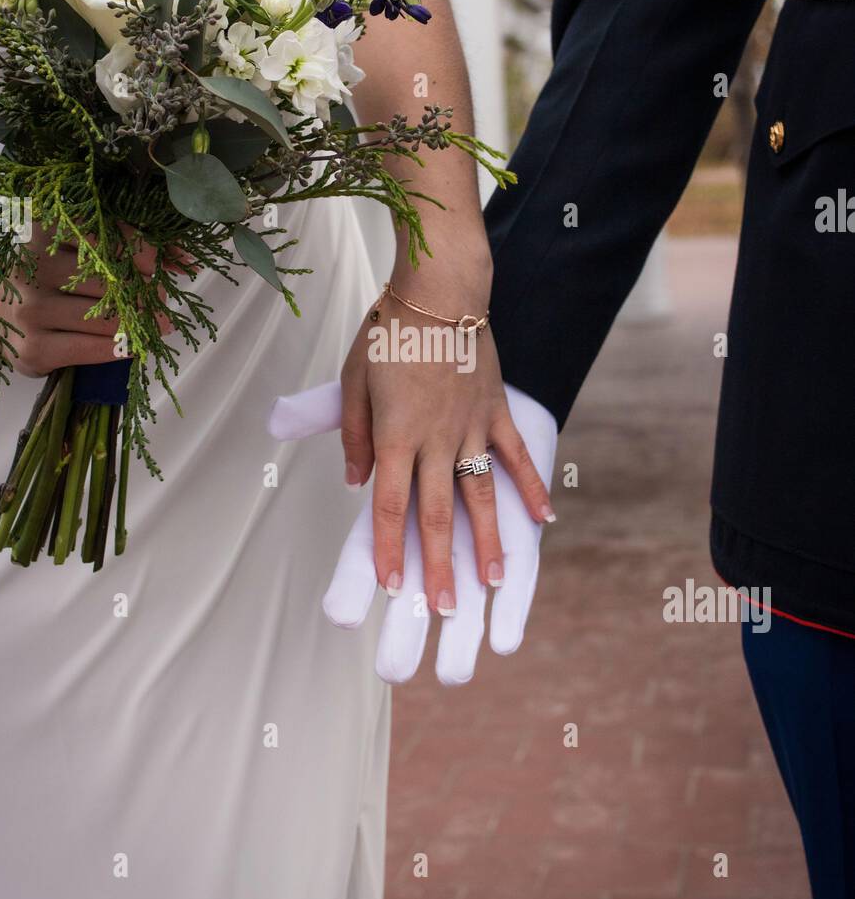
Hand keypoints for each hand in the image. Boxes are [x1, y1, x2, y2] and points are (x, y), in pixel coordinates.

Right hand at [0, 223, 181, 376]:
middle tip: (161, 302)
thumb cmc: (46, 275)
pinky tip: (134, 347)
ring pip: (103, 316)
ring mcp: (30, 310)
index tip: (161, 265)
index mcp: (41, 229)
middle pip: (107, 279)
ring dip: (139, 323)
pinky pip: (88, 349)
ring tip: (159, 325)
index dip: (139, 250)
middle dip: (144, 292)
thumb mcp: (73, 249)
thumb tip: (185, 259)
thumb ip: (124, 245)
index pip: (101, 234)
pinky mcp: (32, 349)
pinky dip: (118, 349)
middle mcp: (32, 267)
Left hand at [339, 285, 554, 618]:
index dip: (389, 550)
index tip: (394, 587)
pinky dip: (531, 487)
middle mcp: (435, 440)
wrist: (440, 289)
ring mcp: (471, 427)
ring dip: (487, 541)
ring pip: (480, 495)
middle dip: (439, 566)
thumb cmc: (389, 330)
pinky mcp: (495, 411)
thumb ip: (353, 435)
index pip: (389, 506)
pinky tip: (545, 518)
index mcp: (394, 435)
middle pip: (436, 514)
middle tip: (447, 610)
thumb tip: (355, 482)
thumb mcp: (352, 379)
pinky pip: (515, 456)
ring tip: (493, 581)